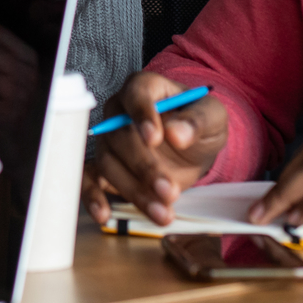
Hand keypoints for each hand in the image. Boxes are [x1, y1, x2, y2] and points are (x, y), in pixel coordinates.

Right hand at [82, 71, 229, 226]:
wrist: (190, 147)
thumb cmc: (197, 123)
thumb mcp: (212, 117)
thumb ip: (198, 121)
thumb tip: (178, 133)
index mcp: (144, 88)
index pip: (136, 94)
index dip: (143, 115)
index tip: (155, 137)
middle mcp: (119, 112)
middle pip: (120, 136)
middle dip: (144, 167)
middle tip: (169, 190)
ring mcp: (108, 140)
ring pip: (109, 164)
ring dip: (134, 191)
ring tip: (162, 212)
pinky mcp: (104, 167)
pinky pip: (89, 179)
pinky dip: (93, 197)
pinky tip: (105, 214)